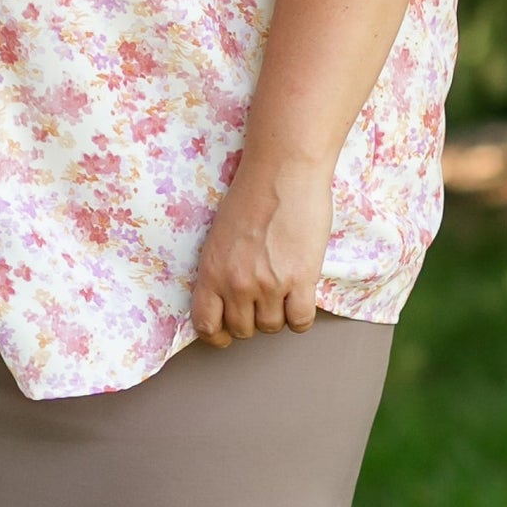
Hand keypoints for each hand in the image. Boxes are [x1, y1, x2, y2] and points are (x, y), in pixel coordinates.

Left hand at [190, 160, 331, 346]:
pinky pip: (300, 321)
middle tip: (262, 299)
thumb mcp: (219, 236)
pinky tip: (301, 297)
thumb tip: (228, 297)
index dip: (217, 335)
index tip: (226, 332)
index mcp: (211, 271)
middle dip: (253, 319)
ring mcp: (269, 284)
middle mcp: (236, 283)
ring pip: (272, 327)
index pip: (205, 325)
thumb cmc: (252, 194)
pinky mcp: (300, 280)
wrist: (283, 172)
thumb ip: (221, 269)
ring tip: (283, 290)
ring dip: (279, 314)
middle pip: (243, 330)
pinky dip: (301, 316)